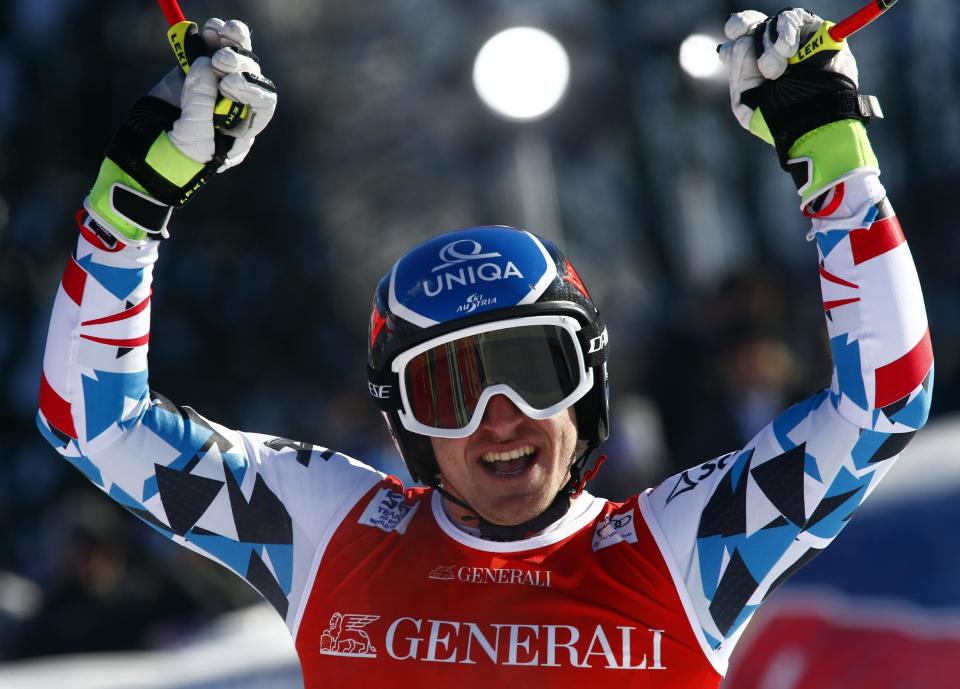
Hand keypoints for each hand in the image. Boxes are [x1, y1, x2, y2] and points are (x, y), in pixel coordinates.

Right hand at [85, 18, 276, 241]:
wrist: (137, 159)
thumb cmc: (172, 161)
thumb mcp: (192, 139)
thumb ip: (201, 104)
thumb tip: (207, 64)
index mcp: (242, 128)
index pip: (262, 102)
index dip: (251, 88)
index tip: (229, 84)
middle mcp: (232, 106)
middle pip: (248, 75)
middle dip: (239, 62)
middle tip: (221, 58)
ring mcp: (211, 88)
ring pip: (230, 58)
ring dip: (229, 41)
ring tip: (217, 31)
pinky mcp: (188, 75)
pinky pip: (204, 51)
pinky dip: (207, 37)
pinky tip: (205, 29)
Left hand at [717, 9, 878, 202]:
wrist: (813, 123)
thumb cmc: (781, 119)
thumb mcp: (747, 104)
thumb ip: (738, 73)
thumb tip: (743, 41)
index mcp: (752, 68)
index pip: (737, 40)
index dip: (734, 31)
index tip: (732, 39)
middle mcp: (772, 52)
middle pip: (753, 24)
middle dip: (744, 28)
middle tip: (743, 38)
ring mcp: (795, 42)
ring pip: (772, 23)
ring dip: (769, 43)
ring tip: (774, 70)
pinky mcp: (818, 34)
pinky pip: (797, 18)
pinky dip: (788, 30)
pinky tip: (788, 51)